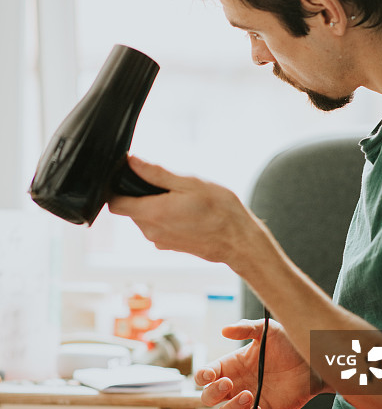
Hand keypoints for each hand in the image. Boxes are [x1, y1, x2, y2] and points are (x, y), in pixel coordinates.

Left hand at [108, 156, 255, 264]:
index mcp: (153, 213)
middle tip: (168, 184)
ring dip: (155, 204)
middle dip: (141, 193)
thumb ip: (156, 173)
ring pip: (144, 217)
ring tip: (181, 197)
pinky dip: (165, 216)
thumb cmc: (220, 211)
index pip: (115, 203)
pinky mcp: (168, 246)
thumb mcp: (189, 183)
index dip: (116, 187)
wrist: (238, 241)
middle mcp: (151, 231)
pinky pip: (157, 226)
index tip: (129, 175)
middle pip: (130, 208)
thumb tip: (132, 162)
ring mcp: (159, 241)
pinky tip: (186, 211)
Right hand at [195, 319, 325, 408]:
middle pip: (207, 398)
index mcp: (231, 365)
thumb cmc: (289, 342)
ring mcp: (249, 401)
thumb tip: (224, 330)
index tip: (213, 374)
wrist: (314, 361)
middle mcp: (236, 384)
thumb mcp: (268, 329)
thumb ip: (246, 327)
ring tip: (249, 395)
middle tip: (229, 383)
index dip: (202, 377)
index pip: (204, 375)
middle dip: (213, 393)